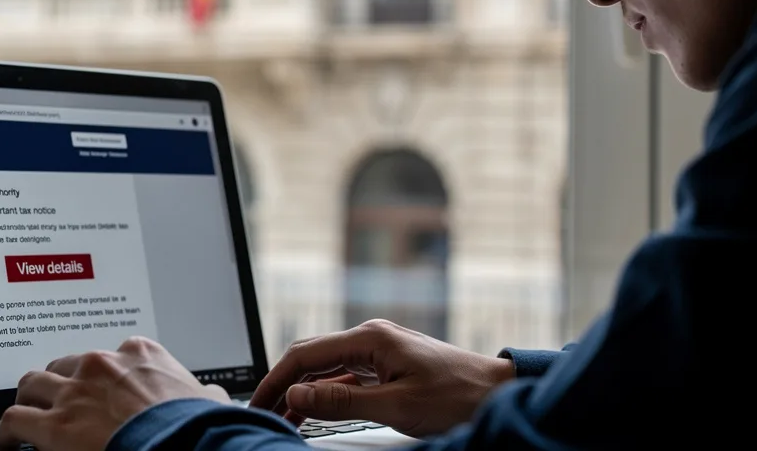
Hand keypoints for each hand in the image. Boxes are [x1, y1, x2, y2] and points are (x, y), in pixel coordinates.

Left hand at [0, 337, 229, 450]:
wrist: (185, 442)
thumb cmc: (197, 424)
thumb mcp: (207, 398)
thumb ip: (198, 391)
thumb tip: (210, 398)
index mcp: (139, 353)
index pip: (109, 356)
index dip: (100, 376)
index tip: (98, 390)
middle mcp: (102, 364)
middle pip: (65, 365)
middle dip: (60, 383)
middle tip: (58, 401)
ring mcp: (75, 392)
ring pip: (32, 384)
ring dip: (28, 400)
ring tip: (25, 415)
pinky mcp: (55, 424)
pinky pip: (14, 421)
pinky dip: (6, 433)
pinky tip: (7, 443)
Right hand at [250, 319, 515, 437]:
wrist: (497, 392)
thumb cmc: (458, 396)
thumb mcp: (396, 406)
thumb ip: (342, 401)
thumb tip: (297, 394)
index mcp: (370, 339)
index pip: (305, 355)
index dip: (275, 381)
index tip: (258, 405)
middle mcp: (372, 337)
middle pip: (311, 357)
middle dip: (283, 384)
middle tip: (264, 414)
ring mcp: (380, 349)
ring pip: (326, 367)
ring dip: (303, 391)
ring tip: (284, 418)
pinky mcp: (388, 364)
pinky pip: (345, 375)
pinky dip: (326, 393)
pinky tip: (315, 411)